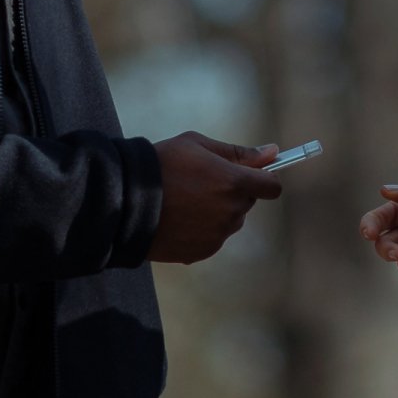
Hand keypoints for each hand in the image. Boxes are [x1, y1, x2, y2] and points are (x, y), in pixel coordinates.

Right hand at [147, 133, 281, 263]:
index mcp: (234, 183)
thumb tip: (273, 152)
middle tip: (202, 182)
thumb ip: (237, 152)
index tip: (252, 175)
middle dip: (233, 192)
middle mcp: (231, 212)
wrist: (125, 201)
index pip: (271, 186)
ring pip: (230, 221)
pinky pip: (213, 238)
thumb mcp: (197, 145)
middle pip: (246, 202)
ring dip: (218, 212)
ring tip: (186, 201)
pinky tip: (179, 218)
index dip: (263, 179)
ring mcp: (217, 234)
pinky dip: (202, 230)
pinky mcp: (202, 251)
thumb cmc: (161, 165)